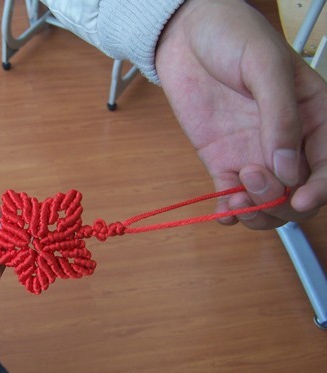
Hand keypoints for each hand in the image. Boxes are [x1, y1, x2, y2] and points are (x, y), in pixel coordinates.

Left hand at [156, 0, 326, 228]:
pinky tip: (223, 209)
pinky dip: (229, 212)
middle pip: (299, 193)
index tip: (301, 198)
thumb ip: (281, 116)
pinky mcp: (222, 160)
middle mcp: (287, 141)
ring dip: (257, 211)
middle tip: (253, 179)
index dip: (320, 189)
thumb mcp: (265, 66)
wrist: (185, 35)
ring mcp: (253, 153)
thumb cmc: (231, 37)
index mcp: (315, 116)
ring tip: (236, 196)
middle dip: (282, 202)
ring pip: (268, 202)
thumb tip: (289, 168)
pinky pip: (231, 196)